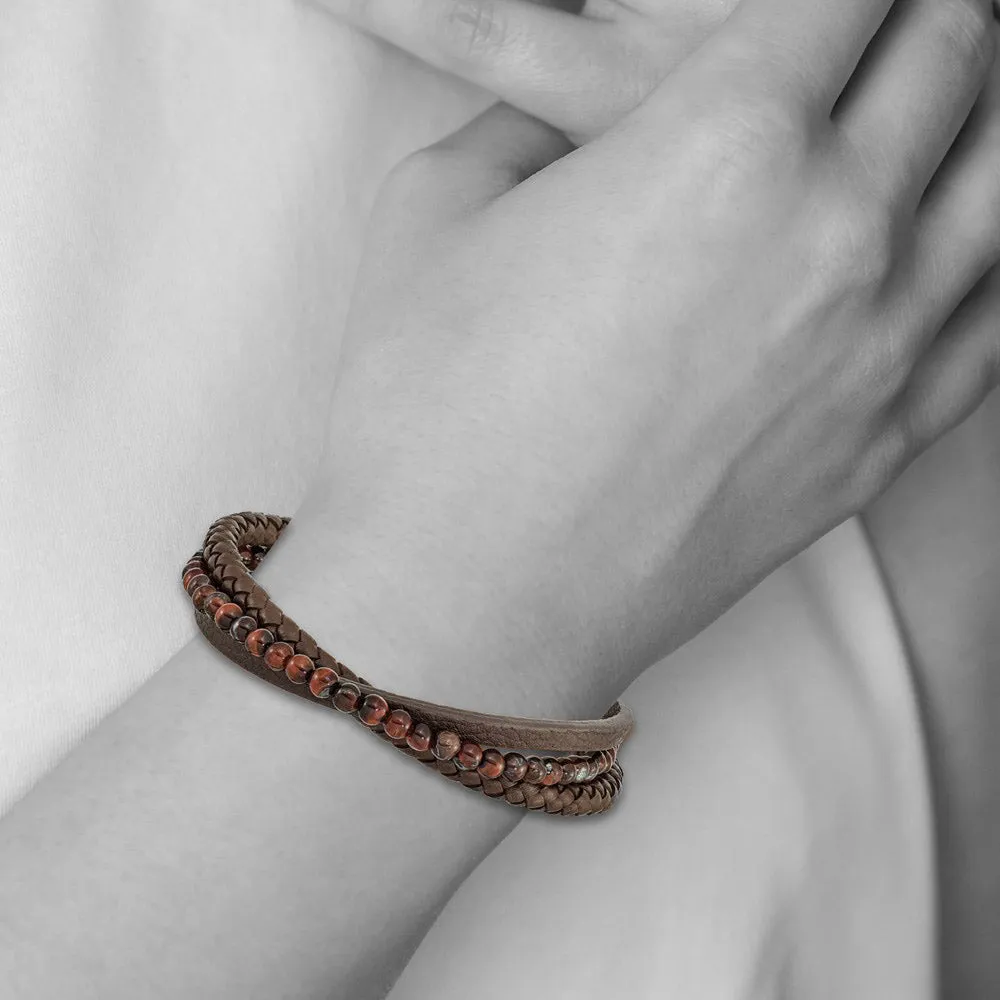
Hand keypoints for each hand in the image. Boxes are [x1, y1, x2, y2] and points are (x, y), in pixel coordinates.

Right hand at [290, 0, 999, 710]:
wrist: (467, 593)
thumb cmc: (431, 411)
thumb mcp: (437, 208)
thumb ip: (526, 124)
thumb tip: (567, 121)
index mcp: (724, 140)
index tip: (817, 0)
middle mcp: (835, 232)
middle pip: (954, 52)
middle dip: (928, 12)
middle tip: (888, 21)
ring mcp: (878, 351)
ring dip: (977, 119)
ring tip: (931, 114)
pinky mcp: (877, 448)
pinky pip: (991, 321)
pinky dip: (984, 258)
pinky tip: (949, 244)